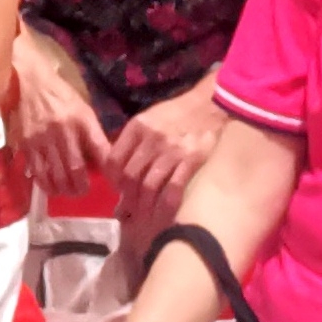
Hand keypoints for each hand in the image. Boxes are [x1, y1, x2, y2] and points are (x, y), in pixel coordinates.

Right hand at [11, 32, 112, 196]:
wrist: (30, 84)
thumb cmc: (61, 97)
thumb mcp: (83, 110)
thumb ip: (92, 134)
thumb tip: (102, 162)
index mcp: (82, 119)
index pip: (100, 149)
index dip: (108, 169)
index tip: (111, 181)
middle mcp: (63, 130)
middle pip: (75, 168)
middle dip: (81, 186)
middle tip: (83, 192)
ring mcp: (43, 139)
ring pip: (56, 174)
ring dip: (64, 189)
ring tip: (68, 192)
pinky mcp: (26, 144)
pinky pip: (37, 171)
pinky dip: (45, 184)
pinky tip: (50, 188)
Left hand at [106, 80, 228, 202]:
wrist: (209, 104)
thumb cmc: (176, 114)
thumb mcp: (148, 118)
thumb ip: (132, 141)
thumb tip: (118, 170)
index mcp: (137, 127)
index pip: (114, 161)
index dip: (112, 181)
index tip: (116, 191)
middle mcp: (151, 139)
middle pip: (129, 177)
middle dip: (127, 198)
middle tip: (128, 211)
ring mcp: (171, 151)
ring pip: (148, 186)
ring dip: (143, 206)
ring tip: (143, 217)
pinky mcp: (191, 160)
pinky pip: (173, 189)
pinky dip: (165, 206)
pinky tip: (162, 214)